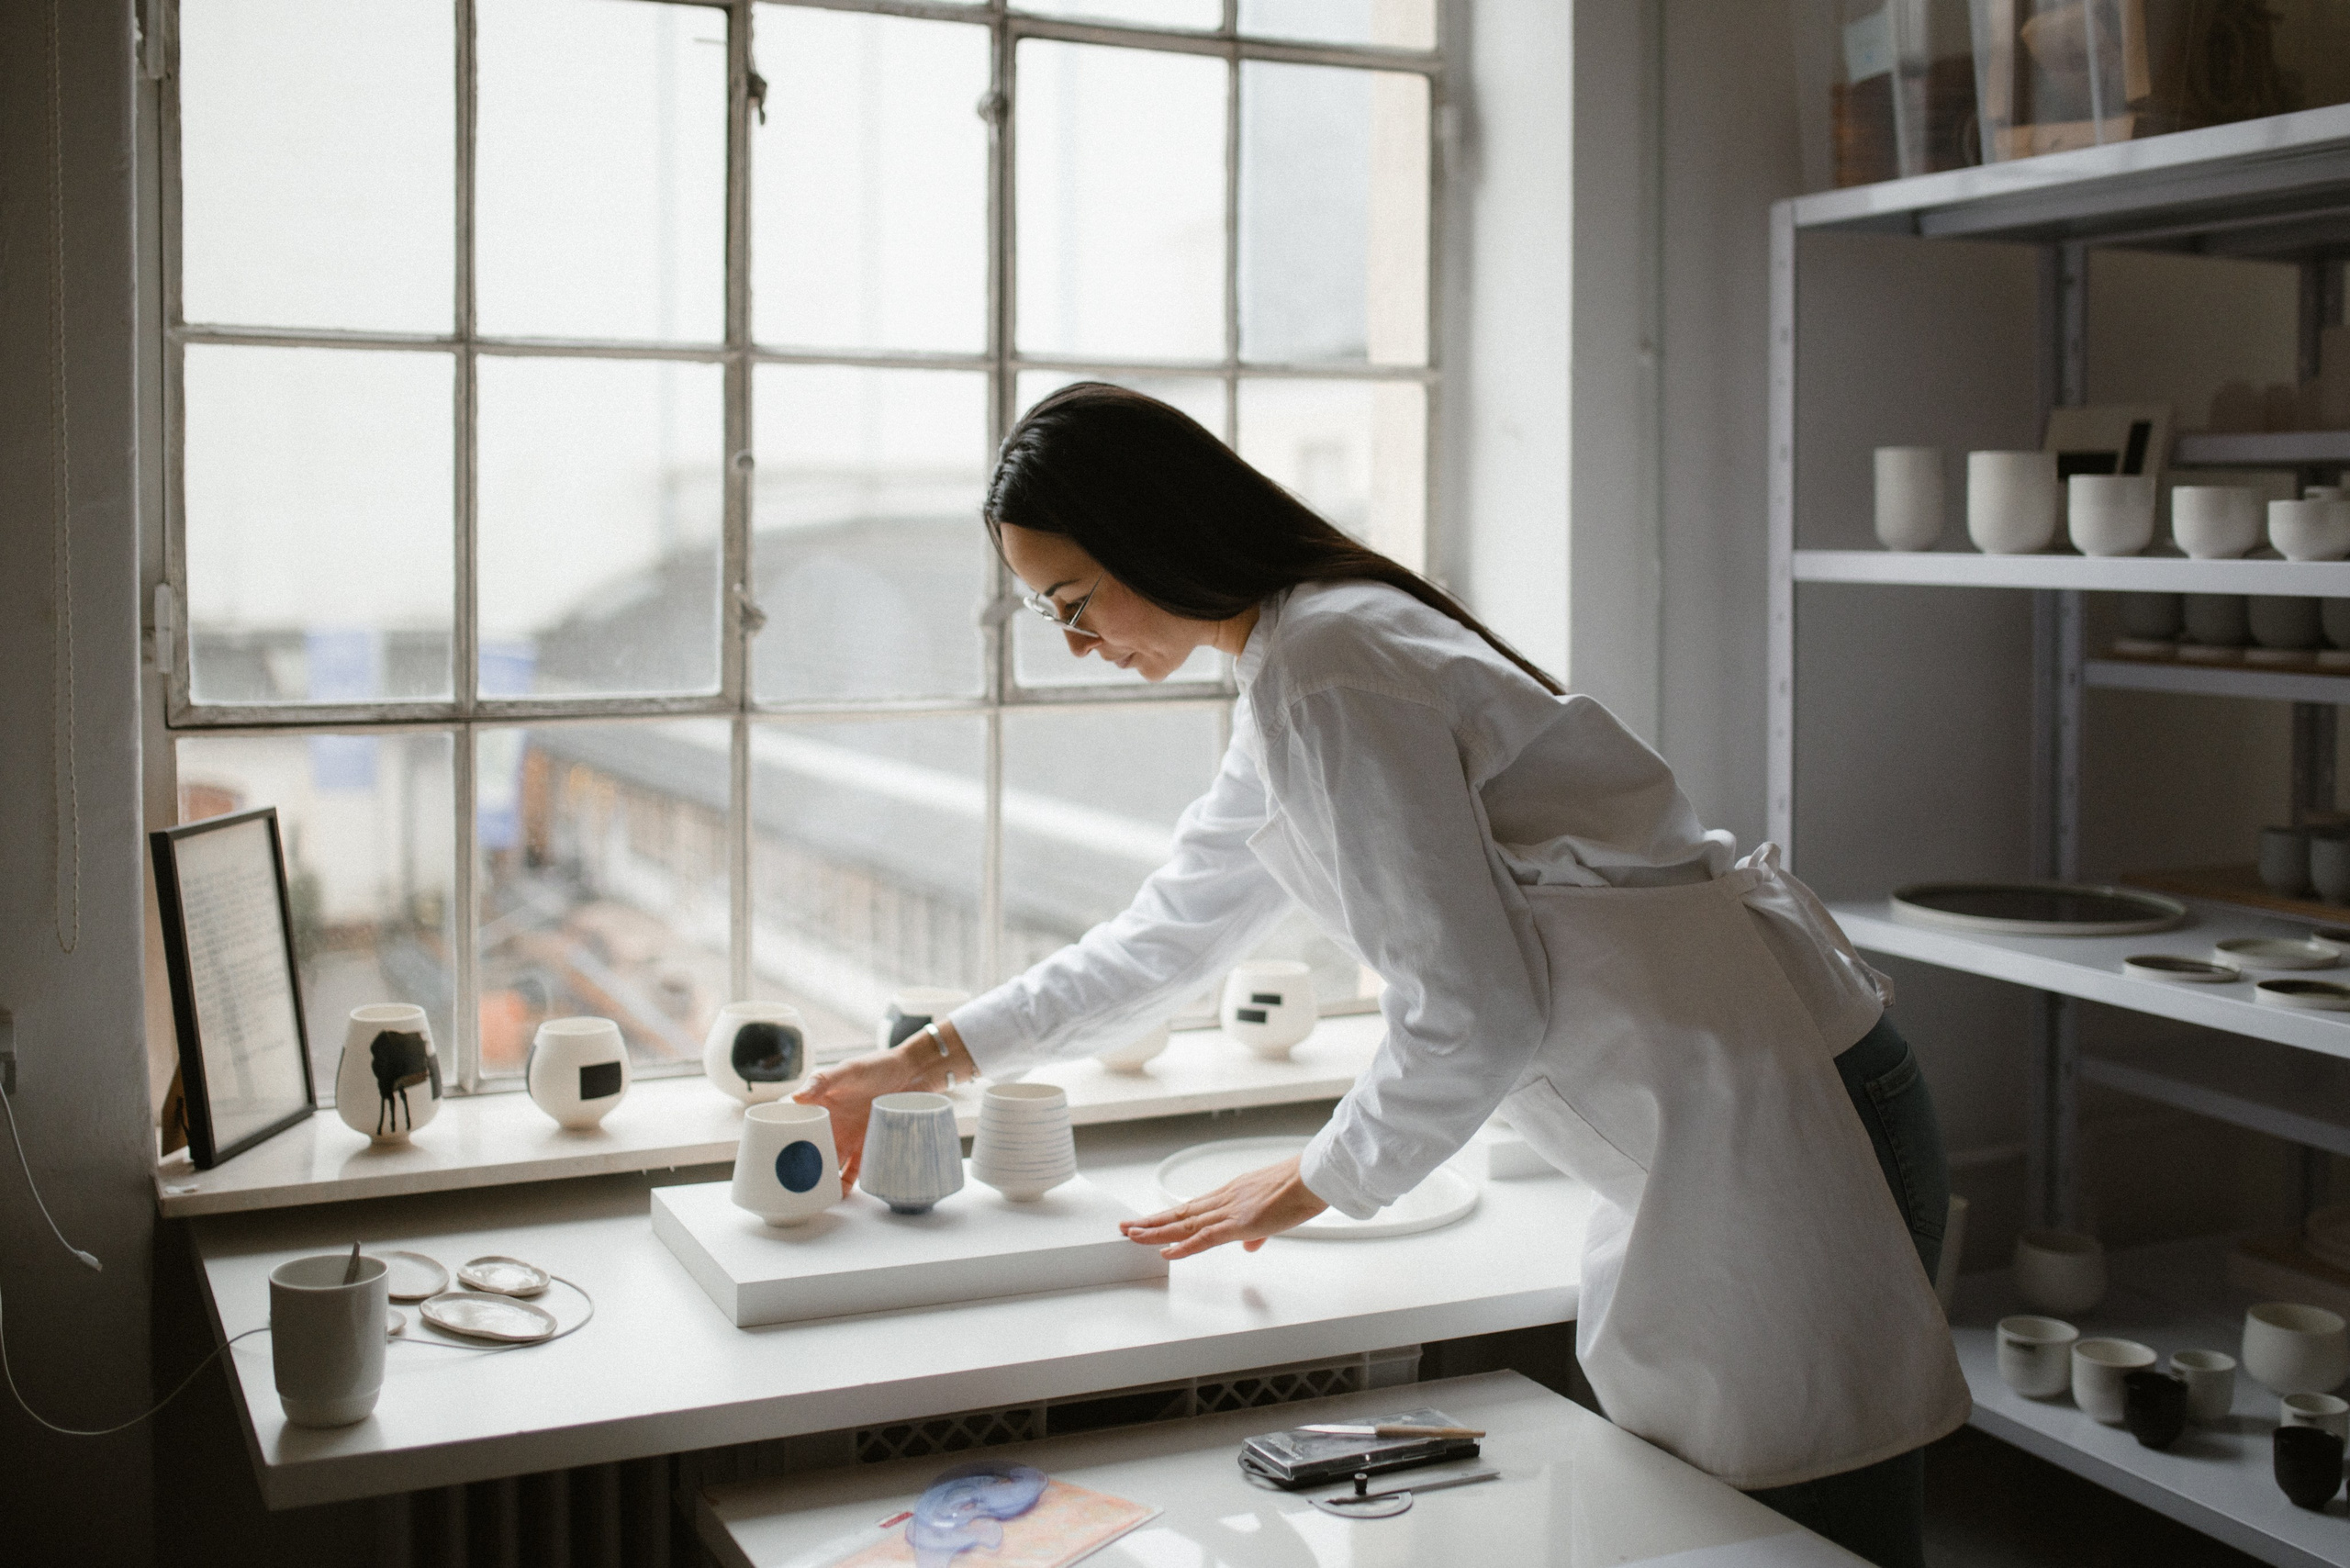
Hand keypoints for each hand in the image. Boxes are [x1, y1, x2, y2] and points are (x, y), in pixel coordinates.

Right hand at [795, 1022, 980, 1189]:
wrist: (914, 1074)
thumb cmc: (878, 1066)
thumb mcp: (849, 1070)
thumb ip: (823, 1081)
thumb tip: (796, 1098)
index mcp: (820, 1106)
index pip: (795, 1126)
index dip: (782, 1141)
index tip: (771, 1158)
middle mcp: (831, 1124)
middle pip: (810, 1150)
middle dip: (801, 1168)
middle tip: (791, 1187)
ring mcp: (849, 1138)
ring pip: (830, 1164)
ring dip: (822, 1180)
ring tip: (814, 1196)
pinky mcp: (868, 1148)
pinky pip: (854, 1171)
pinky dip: (847, 1184)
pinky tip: (841, 1195)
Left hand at [1120, 1155, 1328, 1258]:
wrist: (1313, 1177)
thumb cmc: (1300, 1190)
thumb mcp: (1273, 1213)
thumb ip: (1257, 1231)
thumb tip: (1248, 1245)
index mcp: (1231, 1195)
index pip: (1191, 1208)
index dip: (1167, 1216)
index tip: (1147, 1222)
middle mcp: (1224, 1199)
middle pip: (1179, 1213)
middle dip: (1151, 1222)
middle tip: (1125, 1227)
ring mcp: (1229, 1210)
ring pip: (1185, 1223)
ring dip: (1156, 1231)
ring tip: (1132, 1235)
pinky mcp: (1240, 1222)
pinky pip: (1206, 1237)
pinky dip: (1184, 1246)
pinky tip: (1166, 1252)